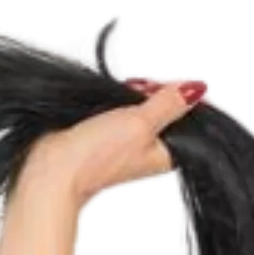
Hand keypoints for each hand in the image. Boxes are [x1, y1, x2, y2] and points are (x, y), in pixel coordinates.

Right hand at [23, 77, 207, 206]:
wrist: (57, 169)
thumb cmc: (98, 157)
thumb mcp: (141, 123)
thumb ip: (169, 104)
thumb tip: (196, 89)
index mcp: (167, 154)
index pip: (182, 115)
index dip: (173, 93)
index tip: (159, 85)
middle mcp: (150, 152)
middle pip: (162, 110)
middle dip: (152, 92)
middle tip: (137, 88)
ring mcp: (129, 145)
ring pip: (141, 109)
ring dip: (132, 94)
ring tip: (121, 93)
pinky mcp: (108, 138)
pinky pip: (120, 112)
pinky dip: (117, 100)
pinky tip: (108, 99)